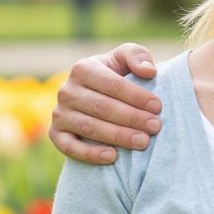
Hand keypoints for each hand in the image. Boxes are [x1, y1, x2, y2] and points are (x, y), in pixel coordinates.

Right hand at [49, 44, 162, 164]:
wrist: (95, 97)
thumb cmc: (116, 75)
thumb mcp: (125, 59)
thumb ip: (138, 56)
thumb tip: (148, 71)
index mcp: (83, 68)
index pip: (112, 84)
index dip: (137, 96)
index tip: (158, 107)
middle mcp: (67, 91)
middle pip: (102, 107)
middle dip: (132, 118)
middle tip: (155, 127)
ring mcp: (59, 113)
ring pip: (89, 127)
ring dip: (118, 136)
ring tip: (143, 142)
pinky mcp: (56, 134)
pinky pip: (69, 147)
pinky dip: (89, 154)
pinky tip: (112, 157)